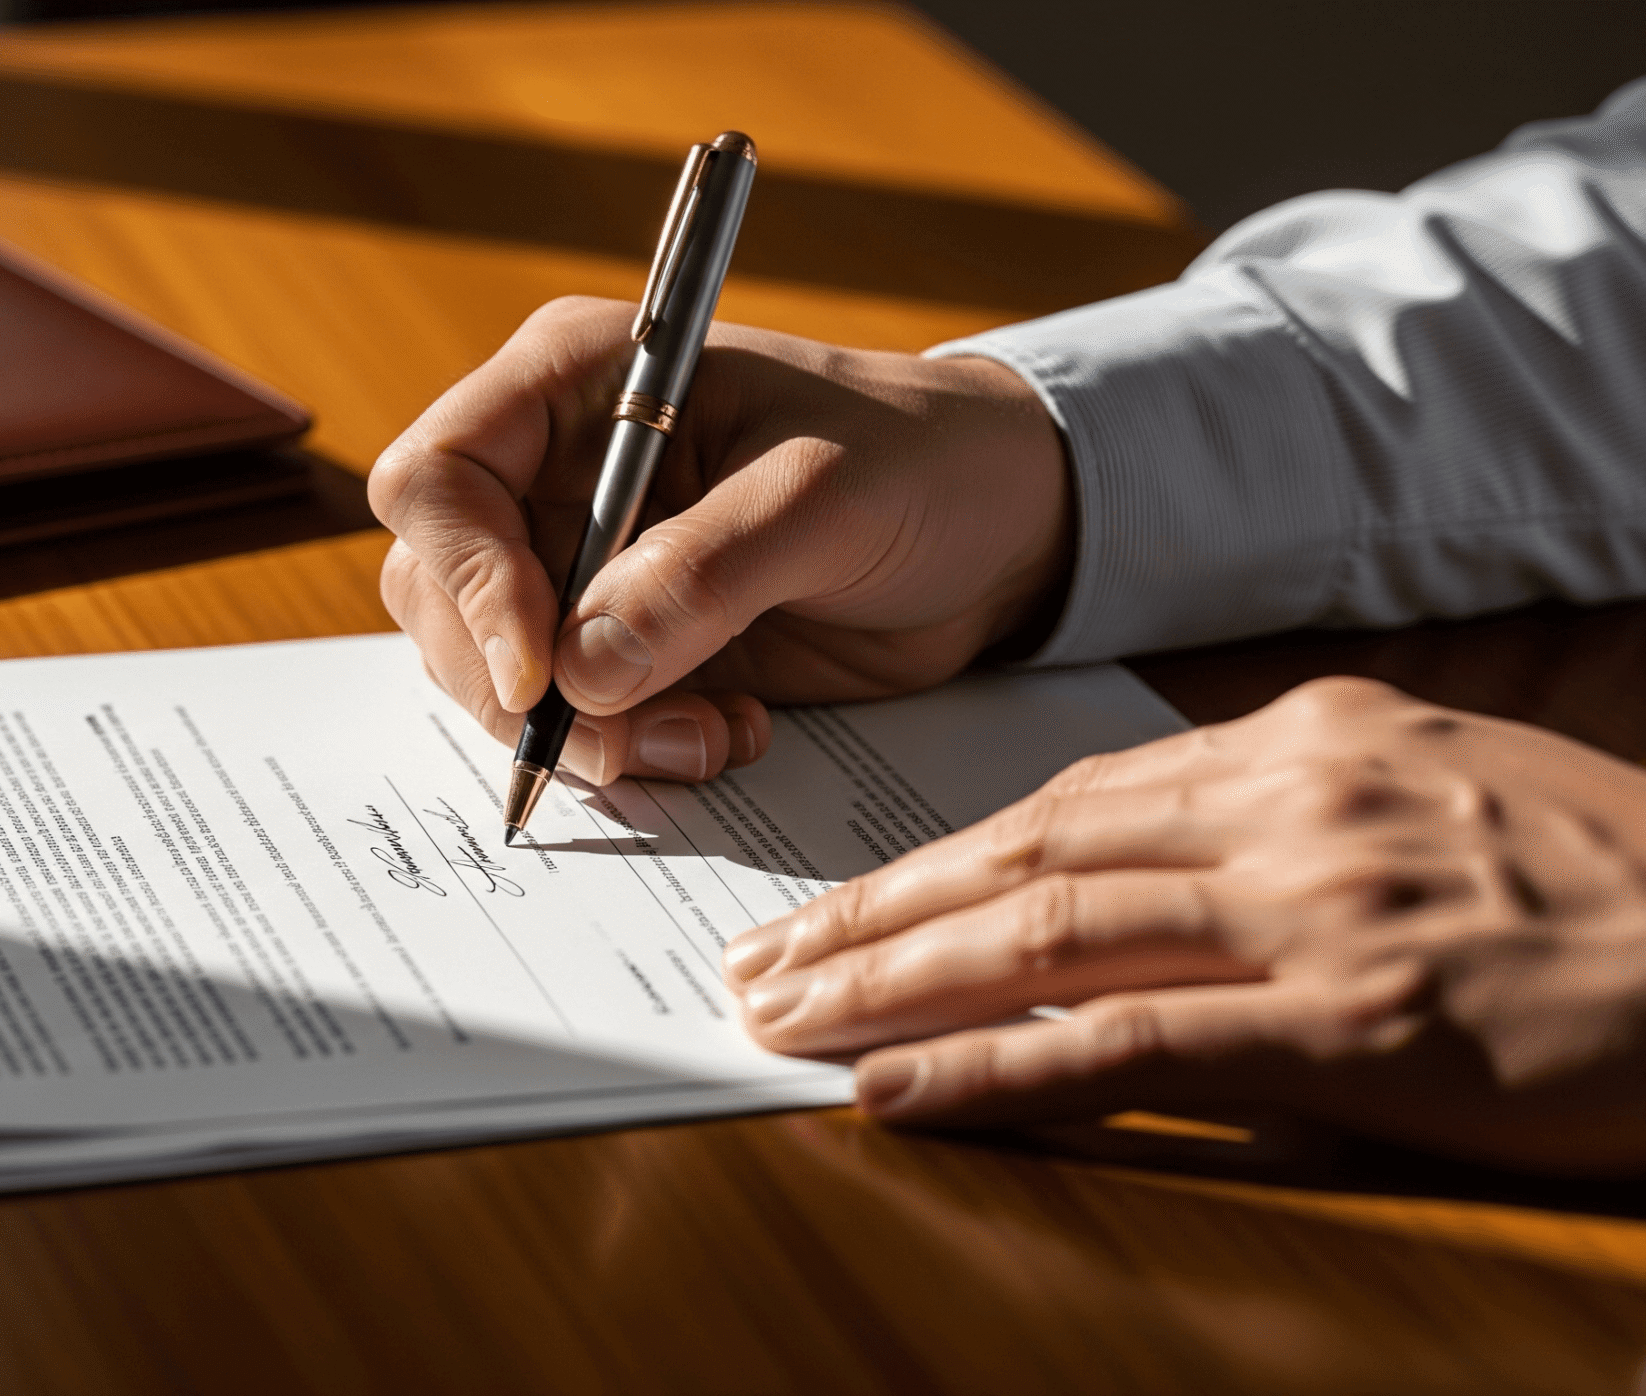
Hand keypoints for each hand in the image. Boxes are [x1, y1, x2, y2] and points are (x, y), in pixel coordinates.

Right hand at [370, 297, 1067, 784]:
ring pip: (491, 671)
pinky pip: (569, 717)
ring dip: (583, 731)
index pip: (437, 476)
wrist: (1002, 528)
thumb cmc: (922, 460)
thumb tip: (579, 670)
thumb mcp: (824, 497)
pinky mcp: (622, 643)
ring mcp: (581, 562)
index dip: (465, 578)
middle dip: (517, 683)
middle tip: (625, 738)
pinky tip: (724, 732)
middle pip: (439, 591)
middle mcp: (554, 471)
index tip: (540, 670)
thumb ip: (701, 574)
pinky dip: (630, 750)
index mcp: (574, 383)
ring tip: (708, 734)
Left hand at [723, 677, 1645, 1175]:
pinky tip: (889, 1089)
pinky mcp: (1356, 1027)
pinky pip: (1127, 1047)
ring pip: (1046, 934)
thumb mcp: (1448, 796)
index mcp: (1310, 740)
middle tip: (755, 959)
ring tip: (778, 1017)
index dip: (931, 856)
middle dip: (870, 912)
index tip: (835, 899)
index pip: (1067, 798)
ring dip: (889, 980)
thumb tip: (1141, 853)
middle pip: (1025, 855)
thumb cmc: (1618, 892)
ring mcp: (1321, 910)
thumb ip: (1294, 812)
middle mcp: (1294, 803)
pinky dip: (992, 1068)